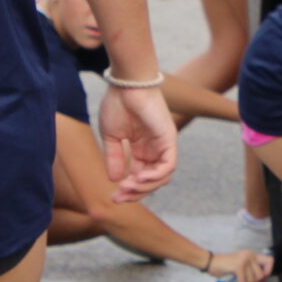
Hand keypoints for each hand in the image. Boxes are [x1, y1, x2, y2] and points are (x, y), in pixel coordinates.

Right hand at [98, 84, 177, 200]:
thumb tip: (114, 180)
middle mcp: (154, 149)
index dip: (128, 190)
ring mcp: (163, 145)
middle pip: (151, 181)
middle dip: (135, 193)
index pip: (139, 177)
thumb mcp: (112, 136)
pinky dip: (155, 177)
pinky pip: (168, 166)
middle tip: (118, 197)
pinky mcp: (169, 139)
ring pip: (161, 178)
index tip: (113, 197)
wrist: (126, 84)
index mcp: (141, 148)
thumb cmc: (118, 103)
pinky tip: (139, 179)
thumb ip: (114, 157)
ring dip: (144, 187)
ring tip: (128, 187)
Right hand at [207, 248, 273, 281]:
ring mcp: (244, 260)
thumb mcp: (241, 272)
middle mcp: (250, 256)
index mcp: (252, 255)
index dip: (268, 271)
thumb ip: (253, 277)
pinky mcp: (238, 266)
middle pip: (261, 275)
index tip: (260, 278)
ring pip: (252, 280)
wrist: (210, 262)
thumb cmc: (225, 268)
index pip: (270, 261)